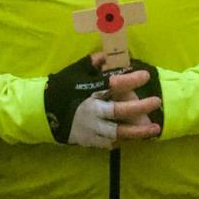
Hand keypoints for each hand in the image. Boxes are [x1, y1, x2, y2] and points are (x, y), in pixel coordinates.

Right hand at [44, 55, 164, 148]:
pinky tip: (138, 138)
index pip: (112, 84)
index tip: (145, 75)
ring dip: (138, 132)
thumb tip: (111, 55)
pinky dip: (124, 140)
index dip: (130, 80)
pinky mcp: (89, 141)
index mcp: (88, 92)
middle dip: (139, 107)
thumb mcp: (75, 72)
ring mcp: (90, 128)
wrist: (42, 114)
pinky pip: (110, 143)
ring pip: (117, 132)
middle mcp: (91, 111)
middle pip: (118, 111)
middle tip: (156, 101)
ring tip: (155, 129)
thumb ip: (94, 63)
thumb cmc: (63, 90)